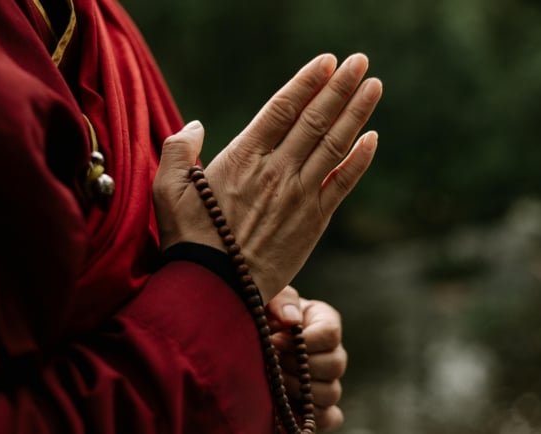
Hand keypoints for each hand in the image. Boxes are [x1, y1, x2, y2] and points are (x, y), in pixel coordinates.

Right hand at [153, 53, 381, 301]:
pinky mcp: (314, 221)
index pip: (282, 108)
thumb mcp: (166, 189)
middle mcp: (276, 171)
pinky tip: (374, 138)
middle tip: (359, 61)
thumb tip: (196, 126)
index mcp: (243, 157)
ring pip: (334, 145)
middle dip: (340, 87)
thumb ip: (178, 151)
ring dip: (356, 113)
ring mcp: (299, 196)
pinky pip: (343, 184)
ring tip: (374, 85)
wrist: (216, 288)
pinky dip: (360, 160)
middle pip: (315, 119)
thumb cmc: (188, 239)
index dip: (307, 81)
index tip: (327, 62)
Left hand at [267, 286, 346, 431]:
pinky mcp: (317, 405)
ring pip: (331, 392)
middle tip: (273, 361)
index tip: (276, 340)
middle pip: (335, 365)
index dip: (304, 341)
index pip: (331, 334)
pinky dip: (312, 416)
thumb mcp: (268, 297)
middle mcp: (331, 351)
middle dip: (299, 366)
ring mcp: (326, 380)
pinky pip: (330, 417)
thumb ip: (281, 299)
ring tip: (274, 381)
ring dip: (299, 390)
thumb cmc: (259, 313)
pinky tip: (288, 407)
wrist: (243, 338)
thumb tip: (292, 320)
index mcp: (324, 321)